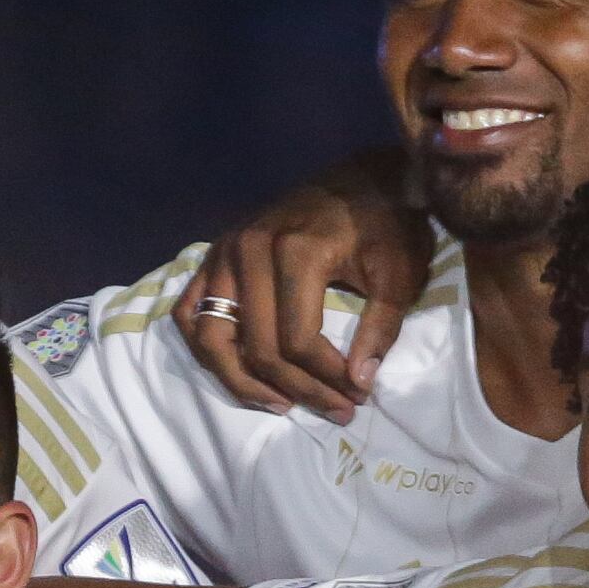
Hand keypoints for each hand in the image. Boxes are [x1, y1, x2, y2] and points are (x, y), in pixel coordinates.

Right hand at [176, 160, 430, 420]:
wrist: (360, 177)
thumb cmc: (384, 222)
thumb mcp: (399, 270)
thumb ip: (382, 327)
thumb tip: (359, 382)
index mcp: (296, 250)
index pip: (298, 339)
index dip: (327, 379)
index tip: (358, 396)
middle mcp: (249, 250)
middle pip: (259, 347)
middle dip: (299, 390)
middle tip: (335, 410)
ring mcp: (224, 252)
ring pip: (212, 338)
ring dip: (243, 382)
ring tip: (282, 404)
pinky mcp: (213, 257)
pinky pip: (188, 313)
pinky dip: (207, 349)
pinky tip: (241, 371)